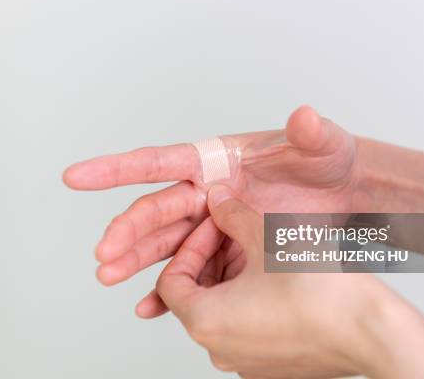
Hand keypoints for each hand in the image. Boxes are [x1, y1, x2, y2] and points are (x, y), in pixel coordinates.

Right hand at [63, 106, 359, 314]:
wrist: (346, 198)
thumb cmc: (330, 164)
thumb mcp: (325, 147)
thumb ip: (312, 134)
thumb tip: (305, 118)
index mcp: (218, 160)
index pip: (160, 161)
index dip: (116, 169)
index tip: (77, 176)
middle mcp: (208, 190)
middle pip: (157, 210)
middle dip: (128, 232)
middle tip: (104, 256)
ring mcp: (215, 222)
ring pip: (166, 243)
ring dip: (137, 261)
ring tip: (109, 279)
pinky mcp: (227, 249)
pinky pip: (191, 271)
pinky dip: (170, 288)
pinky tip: (149, 305)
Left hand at [156, 185, 423, 378]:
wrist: (372, 331)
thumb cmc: (319, 292)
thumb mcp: (266, 237)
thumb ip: (231, 214)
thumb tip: (216, 200)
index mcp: (205, 322)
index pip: (170, 281)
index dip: (190, 246)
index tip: (215, 226)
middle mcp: (219, 349)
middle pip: (197, 295)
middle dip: (213, 258)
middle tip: (237, 231)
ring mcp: (247, 362)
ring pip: (224, 310)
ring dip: (234, 276)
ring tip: (262, 250)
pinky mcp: (272, 365)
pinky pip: (248, 327)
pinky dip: (252, 299)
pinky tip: (279, 276)